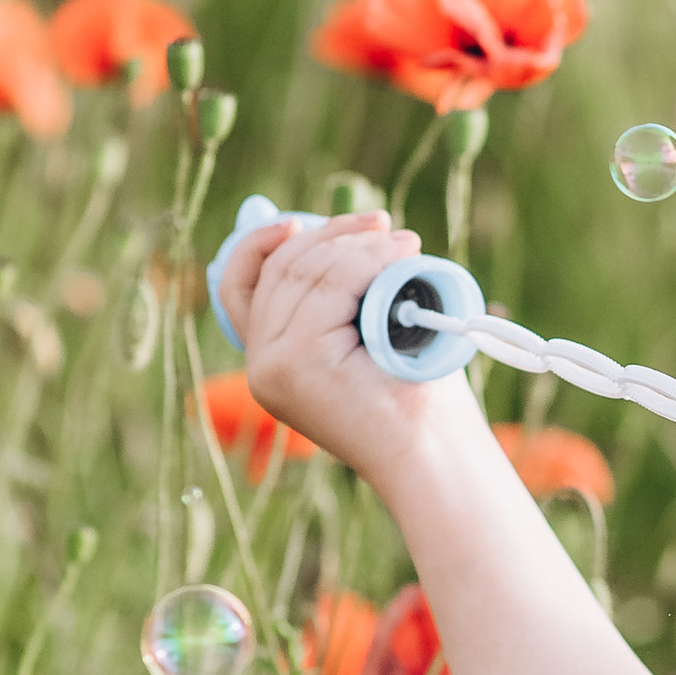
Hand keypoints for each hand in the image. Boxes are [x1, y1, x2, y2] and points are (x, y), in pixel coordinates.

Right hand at [225, 211, 478, 495]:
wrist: (434, 455)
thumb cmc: (418, 398)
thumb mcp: (374, 337)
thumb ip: (347, 297)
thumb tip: (348, 229)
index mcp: (272, 362)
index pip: (241, 287)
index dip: (261, 243)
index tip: (300, 219)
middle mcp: (262, 366)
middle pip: (277, 271)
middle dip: (330, 235)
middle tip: (383, 224)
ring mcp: (272, 365)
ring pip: (304, 273)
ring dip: (358, 245)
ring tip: (406, 245)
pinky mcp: (296, 362)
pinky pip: (328, 286)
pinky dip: (367, 261)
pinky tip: (401, 256)